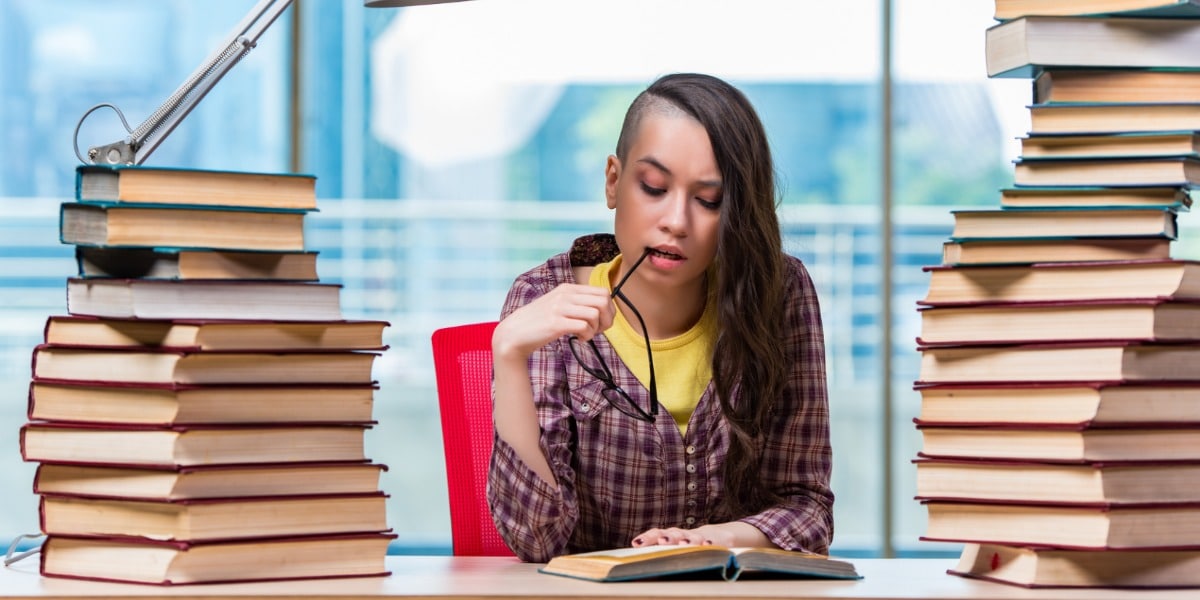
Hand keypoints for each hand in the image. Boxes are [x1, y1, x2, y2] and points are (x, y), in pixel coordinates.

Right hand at [493, 283, 613, 361]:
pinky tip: (579, 339)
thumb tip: (602, 309)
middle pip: (603, 301)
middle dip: (607, 319)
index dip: (609, 309)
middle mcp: (565, 294)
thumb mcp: (558, 304)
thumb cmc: (538, 322)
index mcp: (567, 288)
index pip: (603, 292)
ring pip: (595, 313)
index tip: (601, 322)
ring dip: (596, 329)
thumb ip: (576, 303)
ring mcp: (559, 308)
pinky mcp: (556, 323)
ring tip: (586, 335)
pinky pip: (584, 327)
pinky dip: (587, 336)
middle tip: (598, 330)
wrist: (514, 333)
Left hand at [631, 522, 770, 548]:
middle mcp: (687, 534)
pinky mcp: (721, 540)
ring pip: (694, 537)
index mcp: (674, 536)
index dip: (648, 537)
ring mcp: (703, 536)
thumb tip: (637, 557)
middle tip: (661, 542)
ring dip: (688, 540)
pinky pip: (716, 542)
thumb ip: (660, 552)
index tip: (636, 543)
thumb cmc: (692, 545)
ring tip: (683, 544)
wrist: (721, 536)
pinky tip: (708, 545)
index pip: (658, 533)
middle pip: (674, 533)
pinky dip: (711, 543)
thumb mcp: (677, 547)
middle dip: (667, 538)